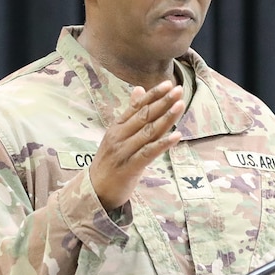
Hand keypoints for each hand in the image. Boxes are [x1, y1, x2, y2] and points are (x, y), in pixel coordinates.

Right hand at [89, 80, 184, 210]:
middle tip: (179, 90)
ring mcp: (123, 151)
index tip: (168, 84)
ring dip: (166, 118)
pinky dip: (163, 144)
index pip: (136, 107)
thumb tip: (139, 89)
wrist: (94, 190)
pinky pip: (148, 153)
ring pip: (148, 132)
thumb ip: (130, 113)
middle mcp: (119, 136)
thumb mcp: (117, 135)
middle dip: (163, 102)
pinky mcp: (129, 167)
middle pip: (143, 116)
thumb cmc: (110, 162)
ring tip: (180, 105)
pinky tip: (177, 136)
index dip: (153, 95)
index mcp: (116, 127)